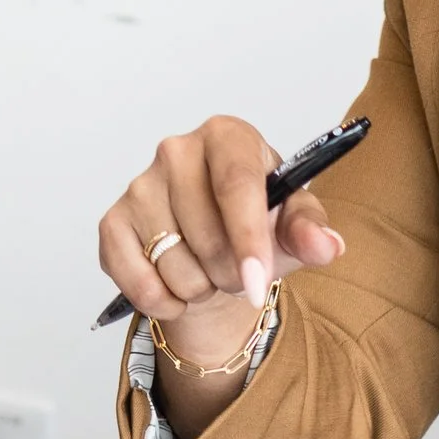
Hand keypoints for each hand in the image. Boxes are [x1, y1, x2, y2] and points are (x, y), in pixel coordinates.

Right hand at [97, 117, 346, 326]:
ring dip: (199, 288)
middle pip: (208, 236)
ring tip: (208, 272)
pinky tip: (177, 287)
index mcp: (227, 137)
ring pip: (174, 266)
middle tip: (238, 268)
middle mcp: (177, 150)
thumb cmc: (257, 224)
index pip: (236, 185)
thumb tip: (326, 246)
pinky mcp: (112, 221)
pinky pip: (139, 282)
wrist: (213, 246)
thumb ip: (310, 231)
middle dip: (231, 273)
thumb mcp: (291, 224)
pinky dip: (164, 301)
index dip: (248, 240)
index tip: (258, 283)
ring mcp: (139, 184)